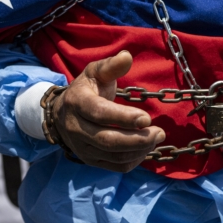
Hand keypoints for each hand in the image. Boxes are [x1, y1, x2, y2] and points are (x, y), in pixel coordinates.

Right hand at [52, 51, 165, 171]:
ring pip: (113, 156)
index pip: (100, 113)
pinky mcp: (90, 160)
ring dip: (139, 150)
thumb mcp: (95, 72)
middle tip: (159, 132)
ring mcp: (82, 147)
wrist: (63, 113)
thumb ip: (111, 66)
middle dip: (137, 139)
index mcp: (77, 102)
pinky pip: (115, 166)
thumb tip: (127, 56)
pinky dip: (134, 160)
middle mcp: (76, 128)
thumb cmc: (86, 89)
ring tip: (156, 138)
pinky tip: (145, 148)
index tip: (147, 118)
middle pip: (108, 140)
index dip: (124, 118)